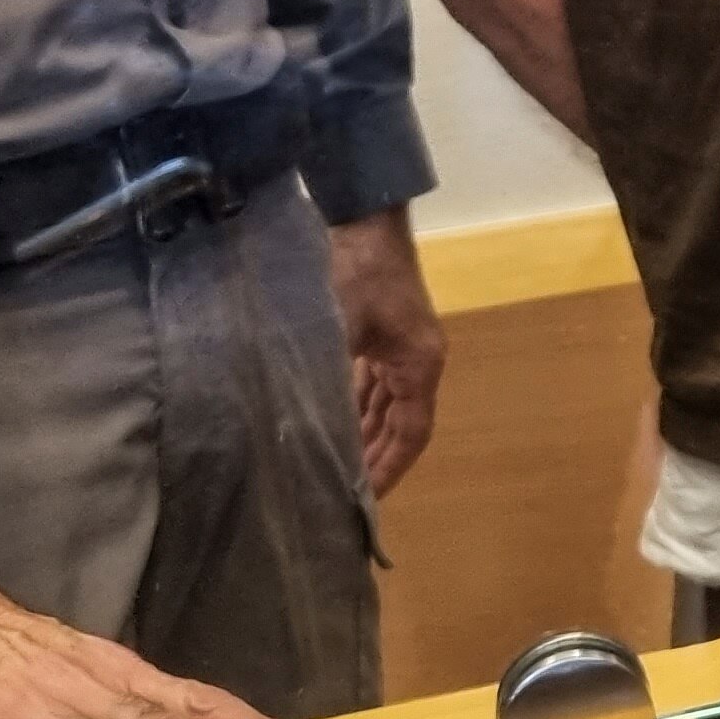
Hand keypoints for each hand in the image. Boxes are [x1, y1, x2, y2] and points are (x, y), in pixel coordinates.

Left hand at [325, 206, 443, 496]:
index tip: (368, 499)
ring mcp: (399, 346)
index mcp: (419, 366)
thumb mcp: (342, 329)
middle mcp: (416, 361)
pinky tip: (330, 421)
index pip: (412, 433)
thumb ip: (328, 378)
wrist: (365, 219)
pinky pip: (370, 383)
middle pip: (399, 424)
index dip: (391, 468)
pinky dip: (354, 405)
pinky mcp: (381, 333)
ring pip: (383, 404)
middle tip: (344, 493)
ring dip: (363, 433)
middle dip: (374, 457)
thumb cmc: (359, 275)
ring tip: (335, 466)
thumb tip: (300, 425)